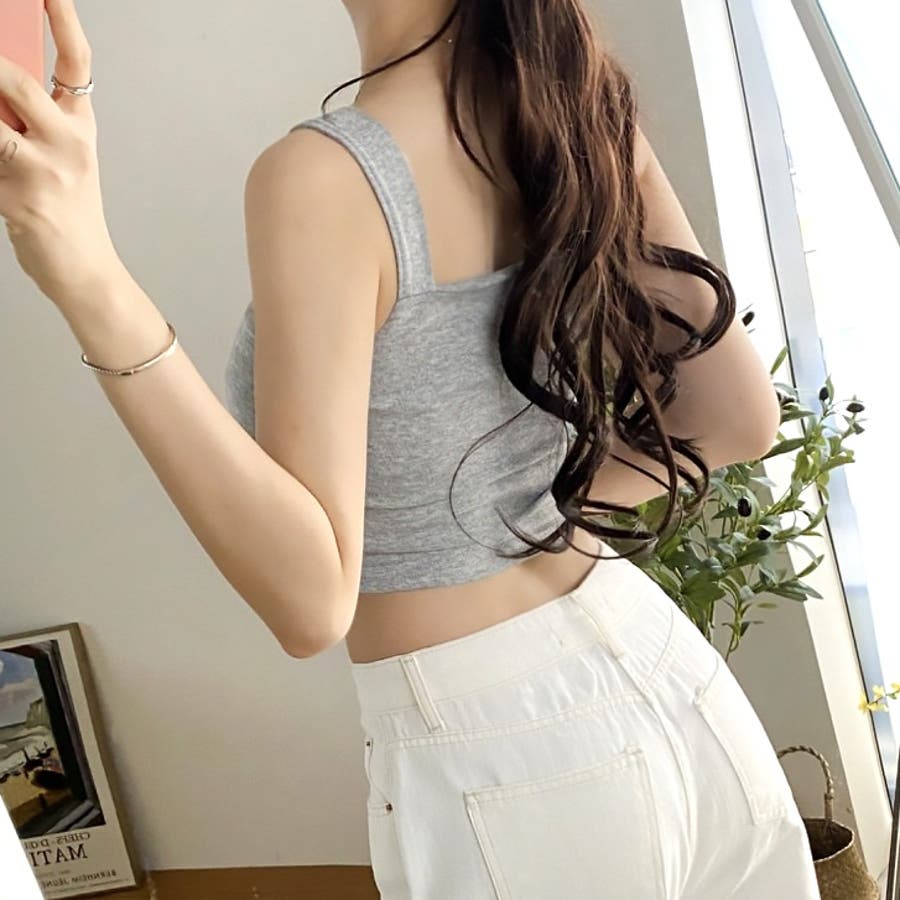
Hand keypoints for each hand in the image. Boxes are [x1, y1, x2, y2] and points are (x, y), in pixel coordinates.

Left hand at [0, 0, 121, 307]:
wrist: (86, 272)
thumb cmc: (67, 214)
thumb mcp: (60, 159)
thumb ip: (28, 120)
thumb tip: (0, 84)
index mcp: (80, 129)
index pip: (76, 64)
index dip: (63, 21)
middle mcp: (69, 145)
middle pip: (16, 82)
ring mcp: (46, 172)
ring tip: (3, 146)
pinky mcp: (20, 199)